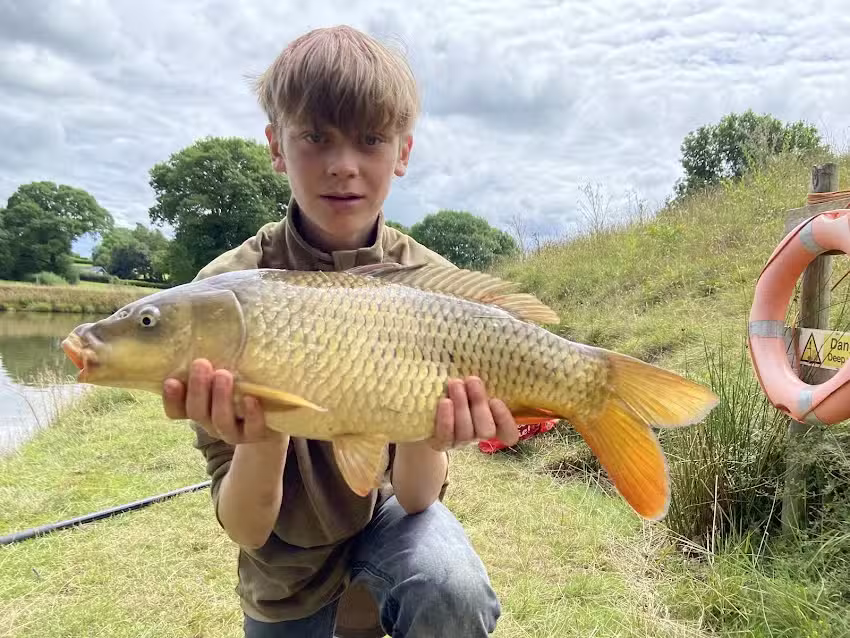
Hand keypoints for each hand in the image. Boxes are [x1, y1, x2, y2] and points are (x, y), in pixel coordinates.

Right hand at [162, 359, 279, 445]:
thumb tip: (207, 333)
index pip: (176, 410)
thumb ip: (213, 365)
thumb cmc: (242, 386)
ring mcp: (233, 432)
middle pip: (197, 412)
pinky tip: (251, 398)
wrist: (275, 413)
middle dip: (198, 388)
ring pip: (220, 420)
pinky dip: (251, 414)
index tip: (171, 380)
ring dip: (220, 398)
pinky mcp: (256, 434)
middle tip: (201, 364)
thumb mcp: (225, 375)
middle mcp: (211, 422)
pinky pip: (252, 428)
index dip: (171, 398)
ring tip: (224, 375)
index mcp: (199, 408)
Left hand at [428, 376, 518, 451]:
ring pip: (467, 432)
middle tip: (472, 381)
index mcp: (492, 421)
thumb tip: (487, 358)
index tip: (496, 400)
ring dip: (462, 406)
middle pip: (486, 430)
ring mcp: (460, 442)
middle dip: (480, 405)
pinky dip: (446, 419)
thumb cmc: (455, 390)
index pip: (508, 433)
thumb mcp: (469, 386)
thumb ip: (479, 381)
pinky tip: (445, 402)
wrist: (425, 409)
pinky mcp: (441, 444)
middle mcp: (478, 435)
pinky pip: (446, 436)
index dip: (506, 420)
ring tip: (455, 384)